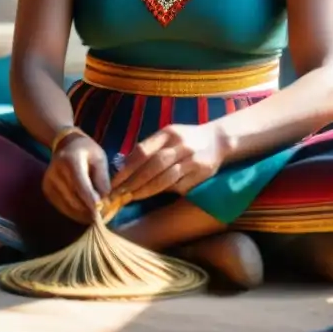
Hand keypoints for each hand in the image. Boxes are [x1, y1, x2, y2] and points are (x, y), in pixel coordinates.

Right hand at [42, 132, 110, 223]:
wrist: (66, 144)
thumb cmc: (87, 151)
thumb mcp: (99, 159)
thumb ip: (102, 179)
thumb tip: (104, 201)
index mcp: (70, 160)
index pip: (80, 185)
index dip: (90, 200)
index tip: (100, 212)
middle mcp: (56, 171)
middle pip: (73, 198)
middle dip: (88, 209)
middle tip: (101, 216)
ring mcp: (48, 181)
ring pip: (67, 205)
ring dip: (81, 213)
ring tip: (94, 215)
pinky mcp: (46, 189)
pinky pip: (61, 206)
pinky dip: (73, 212)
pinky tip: (83, 212)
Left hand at [109, 124, 225, 202]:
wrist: (218, 140)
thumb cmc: (186, 138)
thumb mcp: (168, 135)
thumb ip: (149, 147)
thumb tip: (125, 167)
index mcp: (168, 133)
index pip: (142, 151)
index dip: (127, 168)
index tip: (114, 181)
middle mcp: (180, 145)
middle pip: (152, 166)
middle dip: (133, 182)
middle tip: (119, 194)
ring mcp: (191, 160)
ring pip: (165, 178)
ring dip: (146, 190)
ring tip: (132, 197)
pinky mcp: (200, 174)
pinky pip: (179, 186)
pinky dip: (164, 192)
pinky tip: (153, 196)